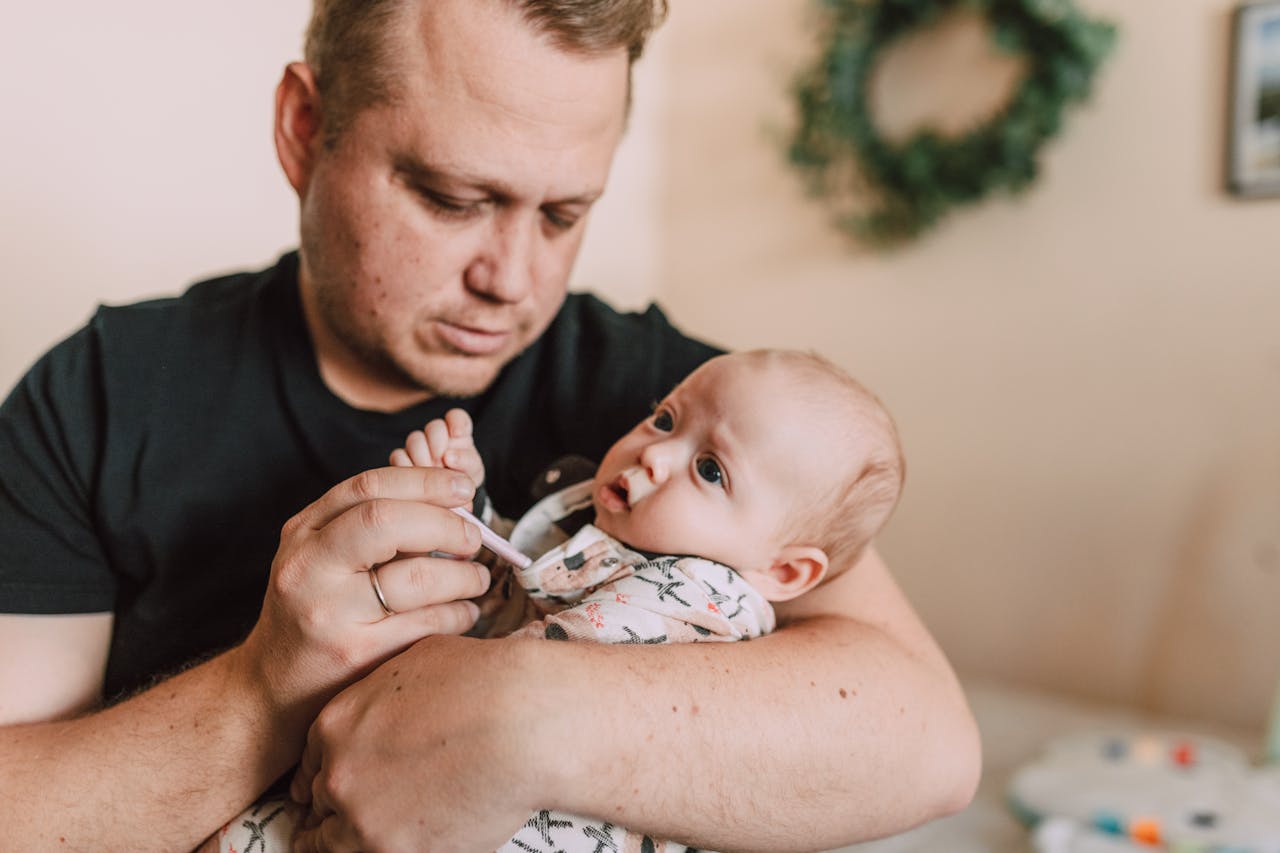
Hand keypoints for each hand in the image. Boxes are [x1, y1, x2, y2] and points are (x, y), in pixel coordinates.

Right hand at [239, 466, 490, 725]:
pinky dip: (458, 613)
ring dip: (463, 575)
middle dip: (446, 525)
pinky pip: (427, 623)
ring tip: (476, 578)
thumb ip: (370, 525)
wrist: (271, 688)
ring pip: (417, 577)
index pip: (368, 487)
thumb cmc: (313, 611)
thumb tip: (451, 502)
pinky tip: (463, 612)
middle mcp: (308, 567)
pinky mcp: (355, 654)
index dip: (425, 482)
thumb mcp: (322, 557)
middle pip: (387, 522)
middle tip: (474, 539)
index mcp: (303, 533)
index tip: (464, 488)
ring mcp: (329, 612)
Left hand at [290, 636, 544, 852]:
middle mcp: (339, 774)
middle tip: (365, 810)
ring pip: (330, 844)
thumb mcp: (420, 658)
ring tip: (380, 831)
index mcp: (337, 724)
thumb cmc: (484, 680)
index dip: (330, 774)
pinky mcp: (397, 852)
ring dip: (348, 840)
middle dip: (337, 807)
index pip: (312, 763)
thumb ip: (389, 686)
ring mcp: (364, 819)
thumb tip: (400, 695)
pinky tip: (413, 840)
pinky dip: (391, 849)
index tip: (345, 784)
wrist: (524, 721)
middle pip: (319, 805)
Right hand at [390, 408, 484, 488]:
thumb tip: (450, 458)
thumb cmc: (462, 488)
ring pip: (415, 439)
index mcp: (458, 438)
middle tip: (442, 458)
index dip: (457, 421)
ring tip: (429, 469)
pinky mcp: (402, 462)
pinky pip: (399, 455)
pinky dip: (405, 464)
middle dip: (438, 439)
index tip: (457, 432)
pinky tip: (414, 474)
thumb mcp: (471, 476)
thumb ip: (467, 462)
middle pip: (435, 427)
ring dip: (422, 454)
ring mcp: (419, 450)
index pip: (457, 418)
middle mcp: (438, 440)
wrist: (445, 506)